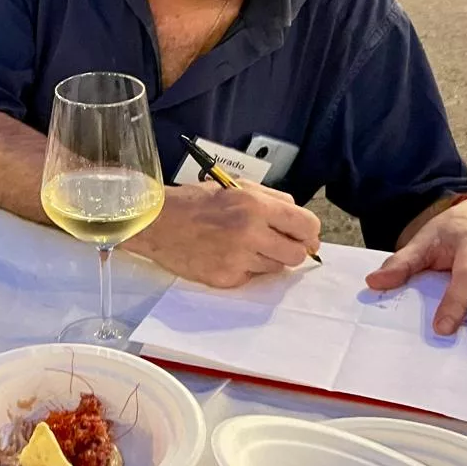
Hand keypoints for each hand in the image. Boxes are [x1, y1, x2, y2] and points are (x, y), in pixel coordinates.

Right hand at [130, 182, 322, 288]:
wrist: (157, 223)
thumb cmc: (195, 202)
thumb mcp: (236, 187)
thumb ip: (271, 200)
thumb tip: (298, 219)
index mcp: (256, 206)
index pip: (306, 225)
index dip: (310, 233)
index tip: (306, 237)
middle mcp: (251, 233)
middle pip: (297, 253)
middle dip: (293, 250)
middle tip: (280, 245)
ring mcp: (238, 259)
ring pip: (277, 268)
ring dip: (269, 259)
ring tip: (247, 247)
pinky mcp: (226, 278)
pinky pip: (252, 277)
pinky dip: (247, 269)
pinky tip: (229, 256)